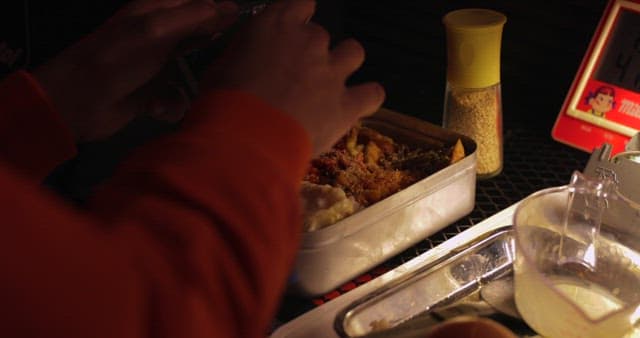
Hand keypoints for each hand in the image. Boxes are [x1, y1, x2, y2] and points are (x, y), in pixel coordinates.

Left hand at [33, 0, 238, 141]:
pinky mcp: (154, 93)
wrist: (77, 103)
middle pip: (199, 37)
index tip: (241, 26)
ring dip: (190, 85)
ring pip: (193, 70)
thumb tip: (231, 8)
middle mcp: (160, 36)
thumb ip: (196, 17)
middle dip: (209, 52)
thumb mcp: (157, 31)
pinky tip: (157, 107)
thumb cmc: (117, 60)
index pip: (198, 3)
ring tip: (177, 90)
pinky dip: (170, 104)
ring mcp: (157, 65)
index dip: (220, 12)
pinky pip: (178, 97)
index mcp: (157, 11)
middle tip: (220, 63)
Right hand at [203, 0, 384, 155]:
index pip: (299, 3)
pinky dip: (367, 98)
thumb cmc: (222, 103)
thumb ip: (243, 57)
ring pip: (354, 52)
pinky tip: (357, 104)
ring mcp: (332, 72)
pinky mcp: (347, 104)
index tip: (292, 29)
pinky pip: (372, 94)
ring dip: (343, 63)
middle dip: (311, 52)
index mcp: (276, 25)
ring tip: (330, 83)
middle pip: (320, 35)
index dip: (298, 17)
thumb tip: (247, 63)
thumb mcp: (220, 69)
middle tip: (295, 75)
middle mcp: (309, 41)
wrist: (246, 140)